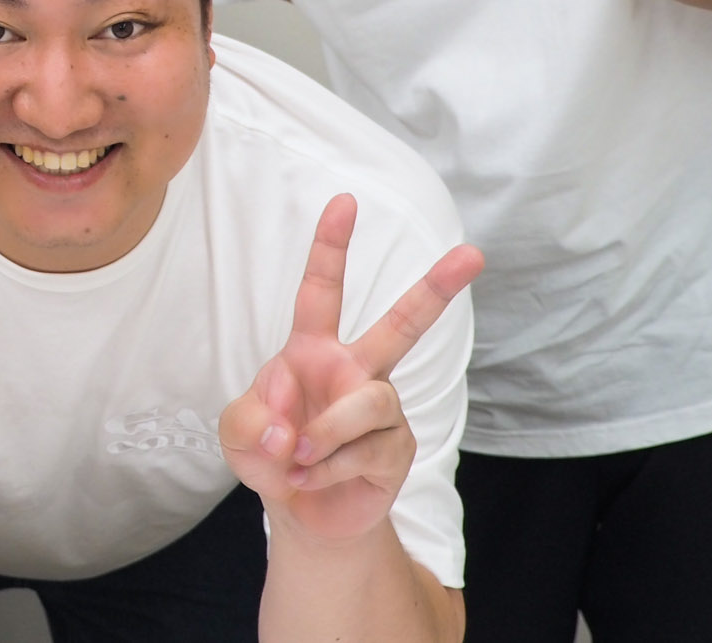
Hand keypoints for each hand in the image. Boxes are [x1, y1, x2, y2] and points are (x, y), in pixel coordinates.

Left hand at [220, 195, 481, 545]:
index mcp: (314, 349)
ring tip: (298, 456)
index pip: (322, 289)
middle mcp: (356, 370)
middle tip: (473, 252)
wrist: (301, 512)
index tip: (345, 201)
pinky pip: (365, 449)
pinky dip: (327, 467)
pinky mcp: (398, 448)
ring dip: (324, 433)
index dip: (331, 246)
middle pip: (402, 324)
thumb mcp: (238, 432)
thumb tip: (290, 424)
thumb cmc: (270, 453)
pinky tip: (312, 477)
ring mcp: (382, 408)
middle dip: (436, 288)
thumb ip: (249, 418)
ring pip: (366, 402)